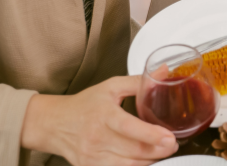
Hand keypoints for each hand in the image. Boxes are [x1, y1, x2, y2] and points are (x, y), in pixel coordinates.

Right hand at [20, 75, 177, 165]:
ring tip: (162, 151)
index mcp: (104, 114)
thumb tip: (164, 71)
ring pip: (129, 165)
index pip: (129, 127)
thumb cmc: (84, 104)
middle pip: (134, 150)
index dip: (151, 135)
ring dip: (150, 161)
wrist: (53, 124)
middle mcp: (97, 138)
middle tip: (173, 144)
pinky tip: (145, 160)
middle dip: (159, 150)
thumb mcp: (110, 87)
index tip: (169, 137)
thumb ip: (138, 82)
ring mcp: (93, 157)